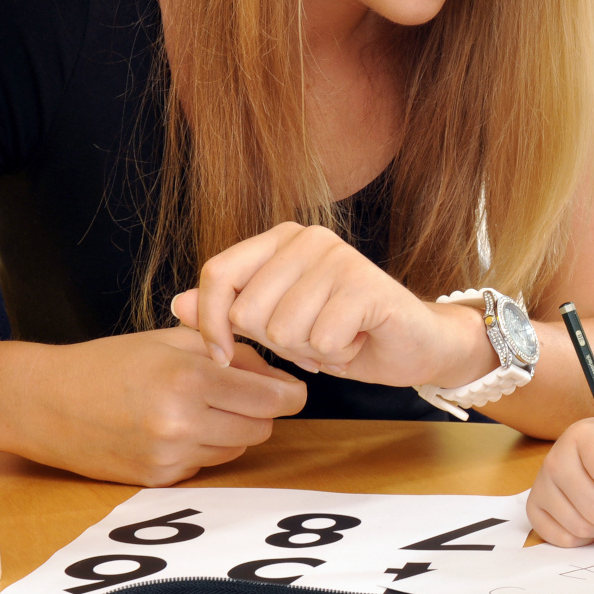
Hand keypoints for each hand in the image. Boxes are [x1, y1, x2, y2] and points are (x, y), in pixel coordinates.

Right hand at [0, 329, 308, 485]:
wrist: (45, 402)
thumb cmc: (108, 363)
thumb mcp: (172, 341)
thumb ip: (231, 354)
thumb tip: (279, 377)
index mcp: (189, 379)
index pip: (271, 398)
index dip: (290, 393)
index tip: (292, 389)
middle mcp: (182, 423)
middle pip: (261, 428)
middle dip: (261, 410)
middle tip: (240, 391)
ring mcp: (170, 456)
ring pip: (238, 448)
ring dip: (234, 429)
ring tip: (201, 405)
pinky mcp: (158, 480)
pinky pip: (207, 465)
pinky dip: (204, 447)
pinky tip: (176, 427)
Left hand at [169, 222, 494, 388]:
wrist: (414, 345)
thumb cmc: (342, 332)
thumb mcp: (276, 325)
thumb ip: (229, 311)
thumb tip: (178, 305)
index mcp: (281, 238)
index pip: (218, 273)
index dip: (210, 323)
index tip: (221, 353)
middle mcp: (308, 237)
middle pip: (248, 312)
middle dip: (276, 343)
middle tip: (312, 336)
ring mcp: (339, 258)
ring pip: (283, 331)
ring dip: (310, 351)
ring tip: (337, 337)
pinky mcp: (367, 286)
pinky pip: (321, 341)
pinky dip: (338, 355)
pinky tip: (358, 340)